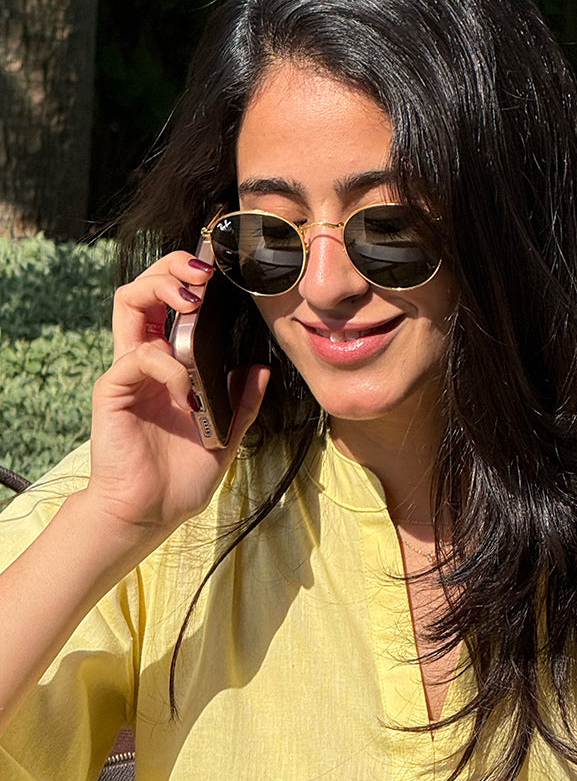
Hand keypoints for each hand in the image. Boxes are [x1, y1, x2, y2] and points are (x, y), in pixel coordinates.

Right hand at [86, 252, 269, 555]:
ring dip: (162, 291)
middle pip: (145, 288)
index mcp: (167, 366)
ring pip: (128, 303)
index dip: (188, 278)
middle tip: (204, 274)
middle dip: (172, 267)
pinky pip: (138, 358)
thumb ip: (241, 404)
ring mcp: (126, 373)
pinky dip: (168, 366)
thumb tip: (260, 369)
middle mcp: (142, 361)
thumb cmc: (179, 479)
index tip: (220, 272)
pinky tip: (186, 391)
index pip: (170, 303)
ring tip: (192, 303)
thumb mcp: (225, 438)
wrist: (150, 513)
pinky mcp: (112, 390)